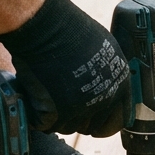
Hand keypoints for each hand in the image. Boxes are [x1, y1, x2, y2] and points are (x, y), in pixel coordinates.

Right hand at [0, 0, 131, 137]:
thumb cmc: (72, 29)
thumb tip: (104, 84)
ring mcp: (80, 108)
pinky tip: (35, 101)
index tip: (95, 121)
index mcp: (119, 85)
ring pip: (68, 128)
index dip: (104, 121)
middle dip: (79, 121)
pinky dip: (38, 116)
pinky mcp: (56, 112)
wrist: (47, 26)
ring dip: (57, 118)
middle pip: (92, 127)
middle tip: (65, 109)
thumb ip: (108, 73)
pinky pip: (45, 125)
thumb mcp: (106, 49)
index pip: (119, 119)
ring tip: (48, 99)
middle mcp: (104, 99)